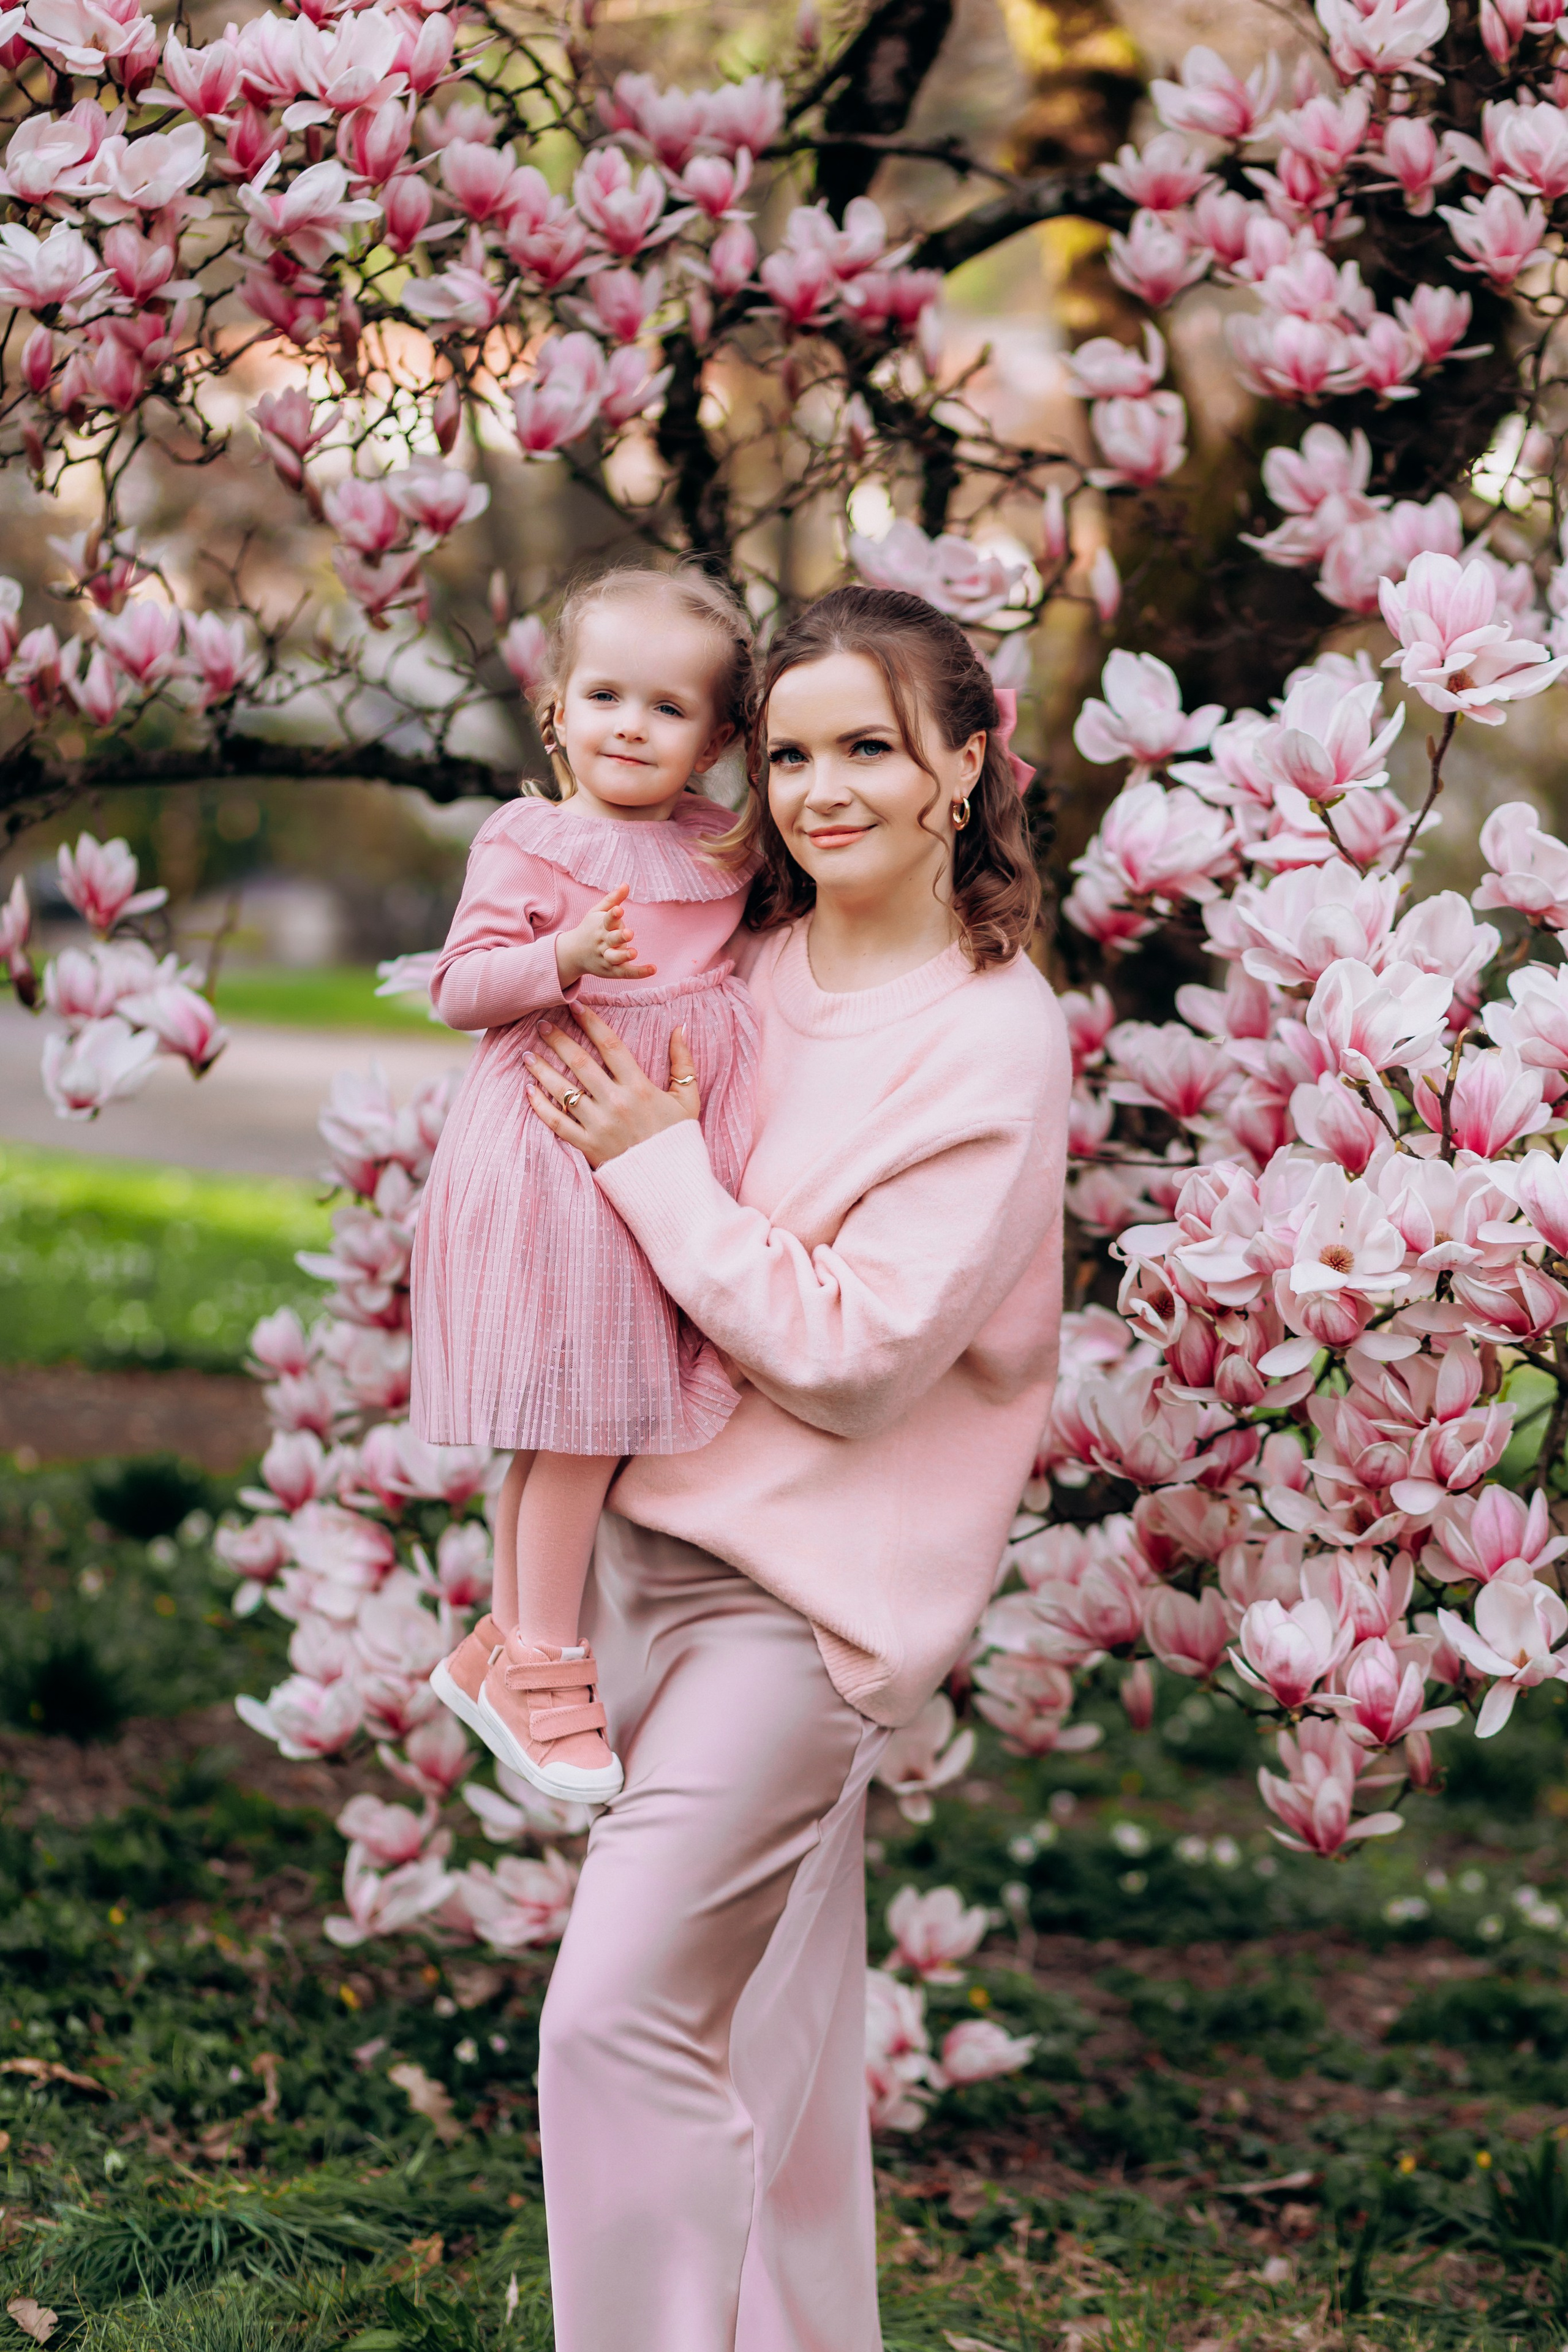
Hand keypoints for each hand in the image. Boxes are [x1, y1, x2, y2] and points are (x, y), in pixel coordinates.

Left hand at [527, 1006, 700, 1168]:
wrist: (670, 1184)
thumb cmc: (678, 1139)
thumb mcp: (688, 1099)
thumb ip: (683, 1062)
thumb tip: (679, 1028)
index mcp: (639, 1087)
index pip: (611, 1046)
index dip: (591, 1023)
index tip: (574, 1005)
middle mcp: (616, 1103)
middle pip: (580, 1063)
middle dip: (559, 1040)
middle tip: (542, 1023)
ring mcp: (599, 1125)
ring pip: (563, 1090)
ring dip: (542, 1069)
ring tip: (527, 1054)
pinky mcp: (588, 1146)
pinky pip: (558, 1123)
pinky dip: (540, 1107)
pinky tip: (528, 1090)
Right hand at [555, 884, 656, 985]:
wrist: (573, 953)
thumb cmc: (590, 929)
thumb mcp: (596, 912)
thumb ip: (612, 899)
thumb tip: (626, 884)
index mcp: (600, 926)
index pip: (607, 919)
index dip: (613, 915)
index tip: (619, 910)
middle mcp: (603, 942)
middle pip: (611, 939)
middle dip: (619, 937)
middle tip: (629, 933)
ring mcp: (606, 957)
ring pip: (614, 958)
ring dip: (623, 956)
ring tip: (633, 953)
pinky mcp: (612, 970)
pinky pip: (626, 972)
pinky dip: (639, 972)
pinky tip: (653, 969)